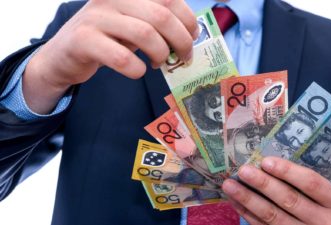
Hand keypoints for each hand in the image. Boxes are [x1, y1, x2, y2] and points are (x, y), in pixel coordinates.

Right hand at [23, 0, 197, 113]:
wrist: (63, 55)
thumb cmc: (106, 39)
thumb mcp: (133, 24)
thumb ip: (157, 24)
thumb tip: (190, 35)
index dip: (188, 19)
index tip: (193, 38)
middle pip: (161, 15)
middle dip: (181, 41)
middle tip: (184, 58)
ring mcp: (96, 17)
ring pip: (145, 34)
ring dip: (160, 54)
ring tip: (158, 63)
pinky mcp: (84, 40)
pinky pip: (122, 57)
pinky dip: (137, 69)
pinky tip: (137, 71)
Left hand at [222, 157, 330, 224]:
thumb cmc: (317, 205)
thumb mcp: (319, 194)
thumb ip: (299, 181)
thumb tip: (264, 161)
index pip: (312, 183)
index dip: (289, 171)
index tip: (266, 161)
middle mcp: (323, 221)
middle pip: (290, 200)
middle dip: (264, 184)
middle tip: (243, 170)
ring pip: (273, 216)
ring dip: (248, 199)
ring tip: (229, 185)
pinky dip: (246, 212)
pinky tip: (233, 200)